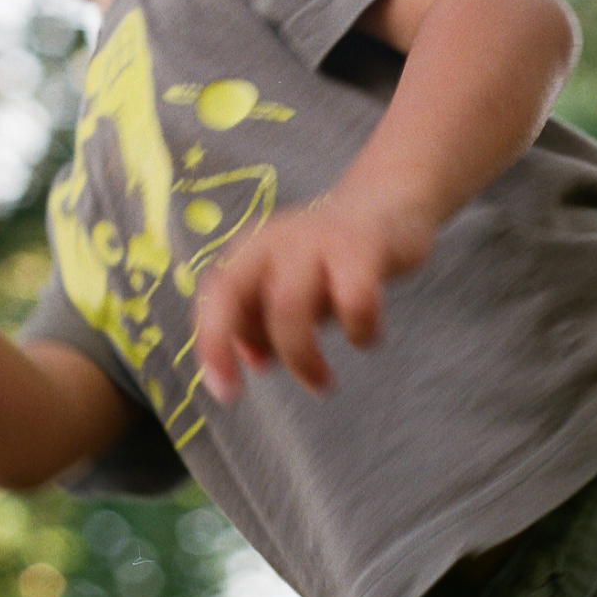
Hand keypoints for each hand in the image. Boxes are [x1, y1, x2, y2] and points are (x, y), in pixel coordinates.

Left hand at [194, 192, 434, 400]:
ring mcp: (316, 239)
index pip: (213, 294)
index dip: (211, 343)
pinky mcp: (362, 247)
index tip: (224, 391)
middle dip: (246, 346)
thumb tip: (253, 359)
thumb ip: (262, 320)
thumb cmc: (328, 261)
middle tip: (269, 381)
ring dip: (302, 356)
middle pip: (235, 293)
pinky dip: (359, 332)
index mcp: (249, 250)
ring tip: (322, 381)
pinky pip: (354, 302)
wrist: (384, 206)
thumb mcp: (287, 288)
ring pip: (288, 305)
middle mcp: (274, 239)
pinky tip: (364, 336)